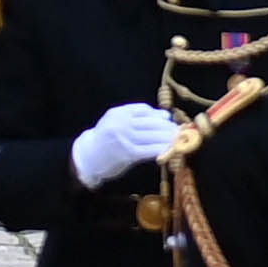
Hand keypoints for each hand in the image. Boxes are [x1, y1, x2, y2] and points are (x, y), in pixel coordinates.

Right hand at [68, 103, 182, 189]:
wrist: (88, 156)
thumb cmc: (106, 139)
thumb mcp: (115, 121)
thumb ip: (136, 117)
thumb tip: (165, 115)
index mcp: (118, 113)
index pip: (143, 109)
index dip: (158, 115)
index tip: (168, 119)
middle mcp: (121, 123)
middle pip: (150, 122)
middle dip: (167, 126)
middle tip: (178, 130)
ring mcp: (124, 138)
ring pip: (152, 135)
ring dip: (168, 138)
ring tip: (177, 139)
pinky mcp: (128, 153)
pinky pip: (149, 150)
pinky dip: (161, 149)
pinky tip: (169, 150)